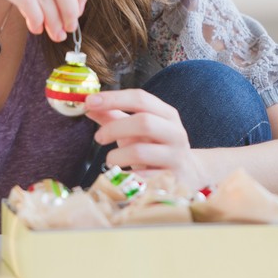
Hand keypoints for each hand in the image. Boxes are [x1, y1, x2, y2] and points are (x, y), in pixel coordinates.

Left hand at [84, 90, 207, 189]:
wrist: (188, 174)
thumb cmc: (156, 147)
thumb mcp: (137, 130)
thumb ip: (114, 116)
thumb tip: (89, 105)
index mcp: (166, 114)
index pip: (140, 98)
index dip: (113, 98)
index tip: (89, 101)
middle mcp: (175, 132)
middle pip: (143, 122)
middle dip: (114, 128)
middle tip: (98, 137)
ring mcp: (175, 156)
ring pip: (140, 151)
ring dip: (117, 156)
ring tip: (111, 160)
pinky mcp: (172, 179)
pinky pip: (142, 178)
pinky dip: (127, 176)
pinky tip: (125, 175)